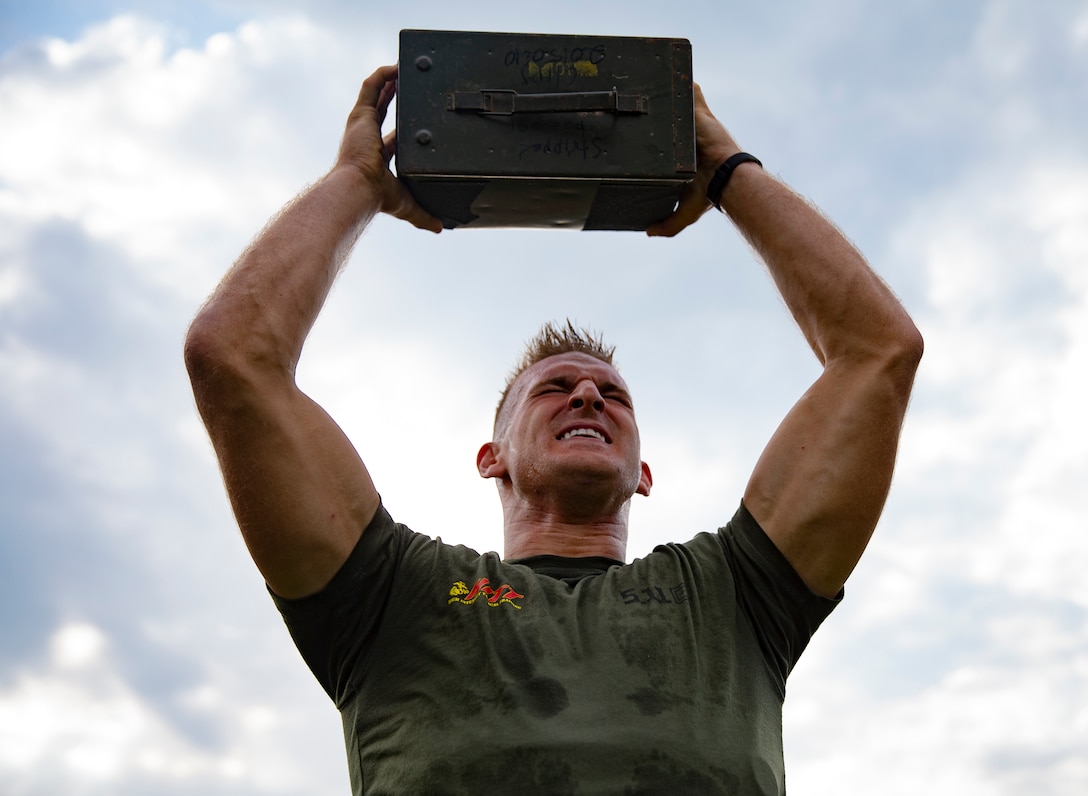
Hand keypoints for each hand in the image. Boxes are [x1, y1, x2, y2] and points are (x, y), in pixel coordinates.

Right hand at [337, 65, 441, 232]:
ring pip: (376, 93)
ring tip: (405, 66)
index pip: (390, 134)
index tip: (413, 112)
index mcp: (376, 155)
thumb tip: (439, 228)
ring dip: (390, 79)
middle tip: (410, 81)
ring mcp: (362, 124)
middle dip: (395, 94)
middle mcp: (367, 136)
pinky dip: (383, 74)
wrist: (360, 189)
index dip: (402, 121)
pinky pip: (371, 85)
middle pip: (383, 108)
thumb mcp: (406, 205)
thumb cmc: (377, 198)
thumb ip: (423, 215)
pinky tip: (396, 66)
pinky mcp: (360, 114)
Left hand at [646, 83, 742, 237]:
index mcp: (683, 154)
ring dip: (664, 95)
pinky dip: (679, 79)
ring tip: (640, 89)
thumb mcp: (687, 213)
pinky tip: (661, 75)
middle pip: (668, 117)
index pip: (667, 140)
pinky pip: (689, 87)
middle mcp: (688, 135)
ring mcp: (695, 120)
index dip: (654, 137)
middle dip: (653, 112)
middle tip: (630, 109)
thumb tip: (648, 232)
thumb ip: (669, 225)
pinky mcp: (700, 109)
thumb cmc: (708, 194)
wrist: (726, 175)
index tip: (633, 137)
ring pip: (677, 99)